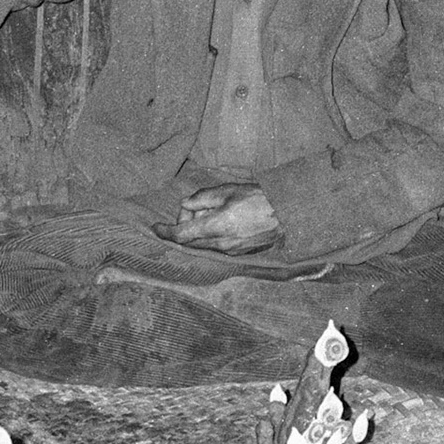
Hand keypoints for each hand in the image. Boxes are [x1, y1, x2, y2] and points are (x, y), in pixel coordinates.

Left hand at [152, 182, 281, 254]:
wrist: (288, 213)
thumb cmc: (258, 198)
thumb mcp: (226, 191)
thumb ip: (201, 199)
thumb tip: (185, 205)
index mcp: (216, 227)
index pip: (181, 235)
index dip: (165, 232)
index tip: (154, 227)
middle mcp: (221, 243)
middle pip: (190, 240)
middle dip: (184, 225)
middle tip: (192, 209)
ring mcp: (231, 251)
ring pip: (202, 244)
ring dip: (198, 230)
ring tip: (210, 212)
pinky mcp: (239, 253)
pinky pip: (216, 246)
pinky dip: (210, 235)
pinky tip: (220, 221)